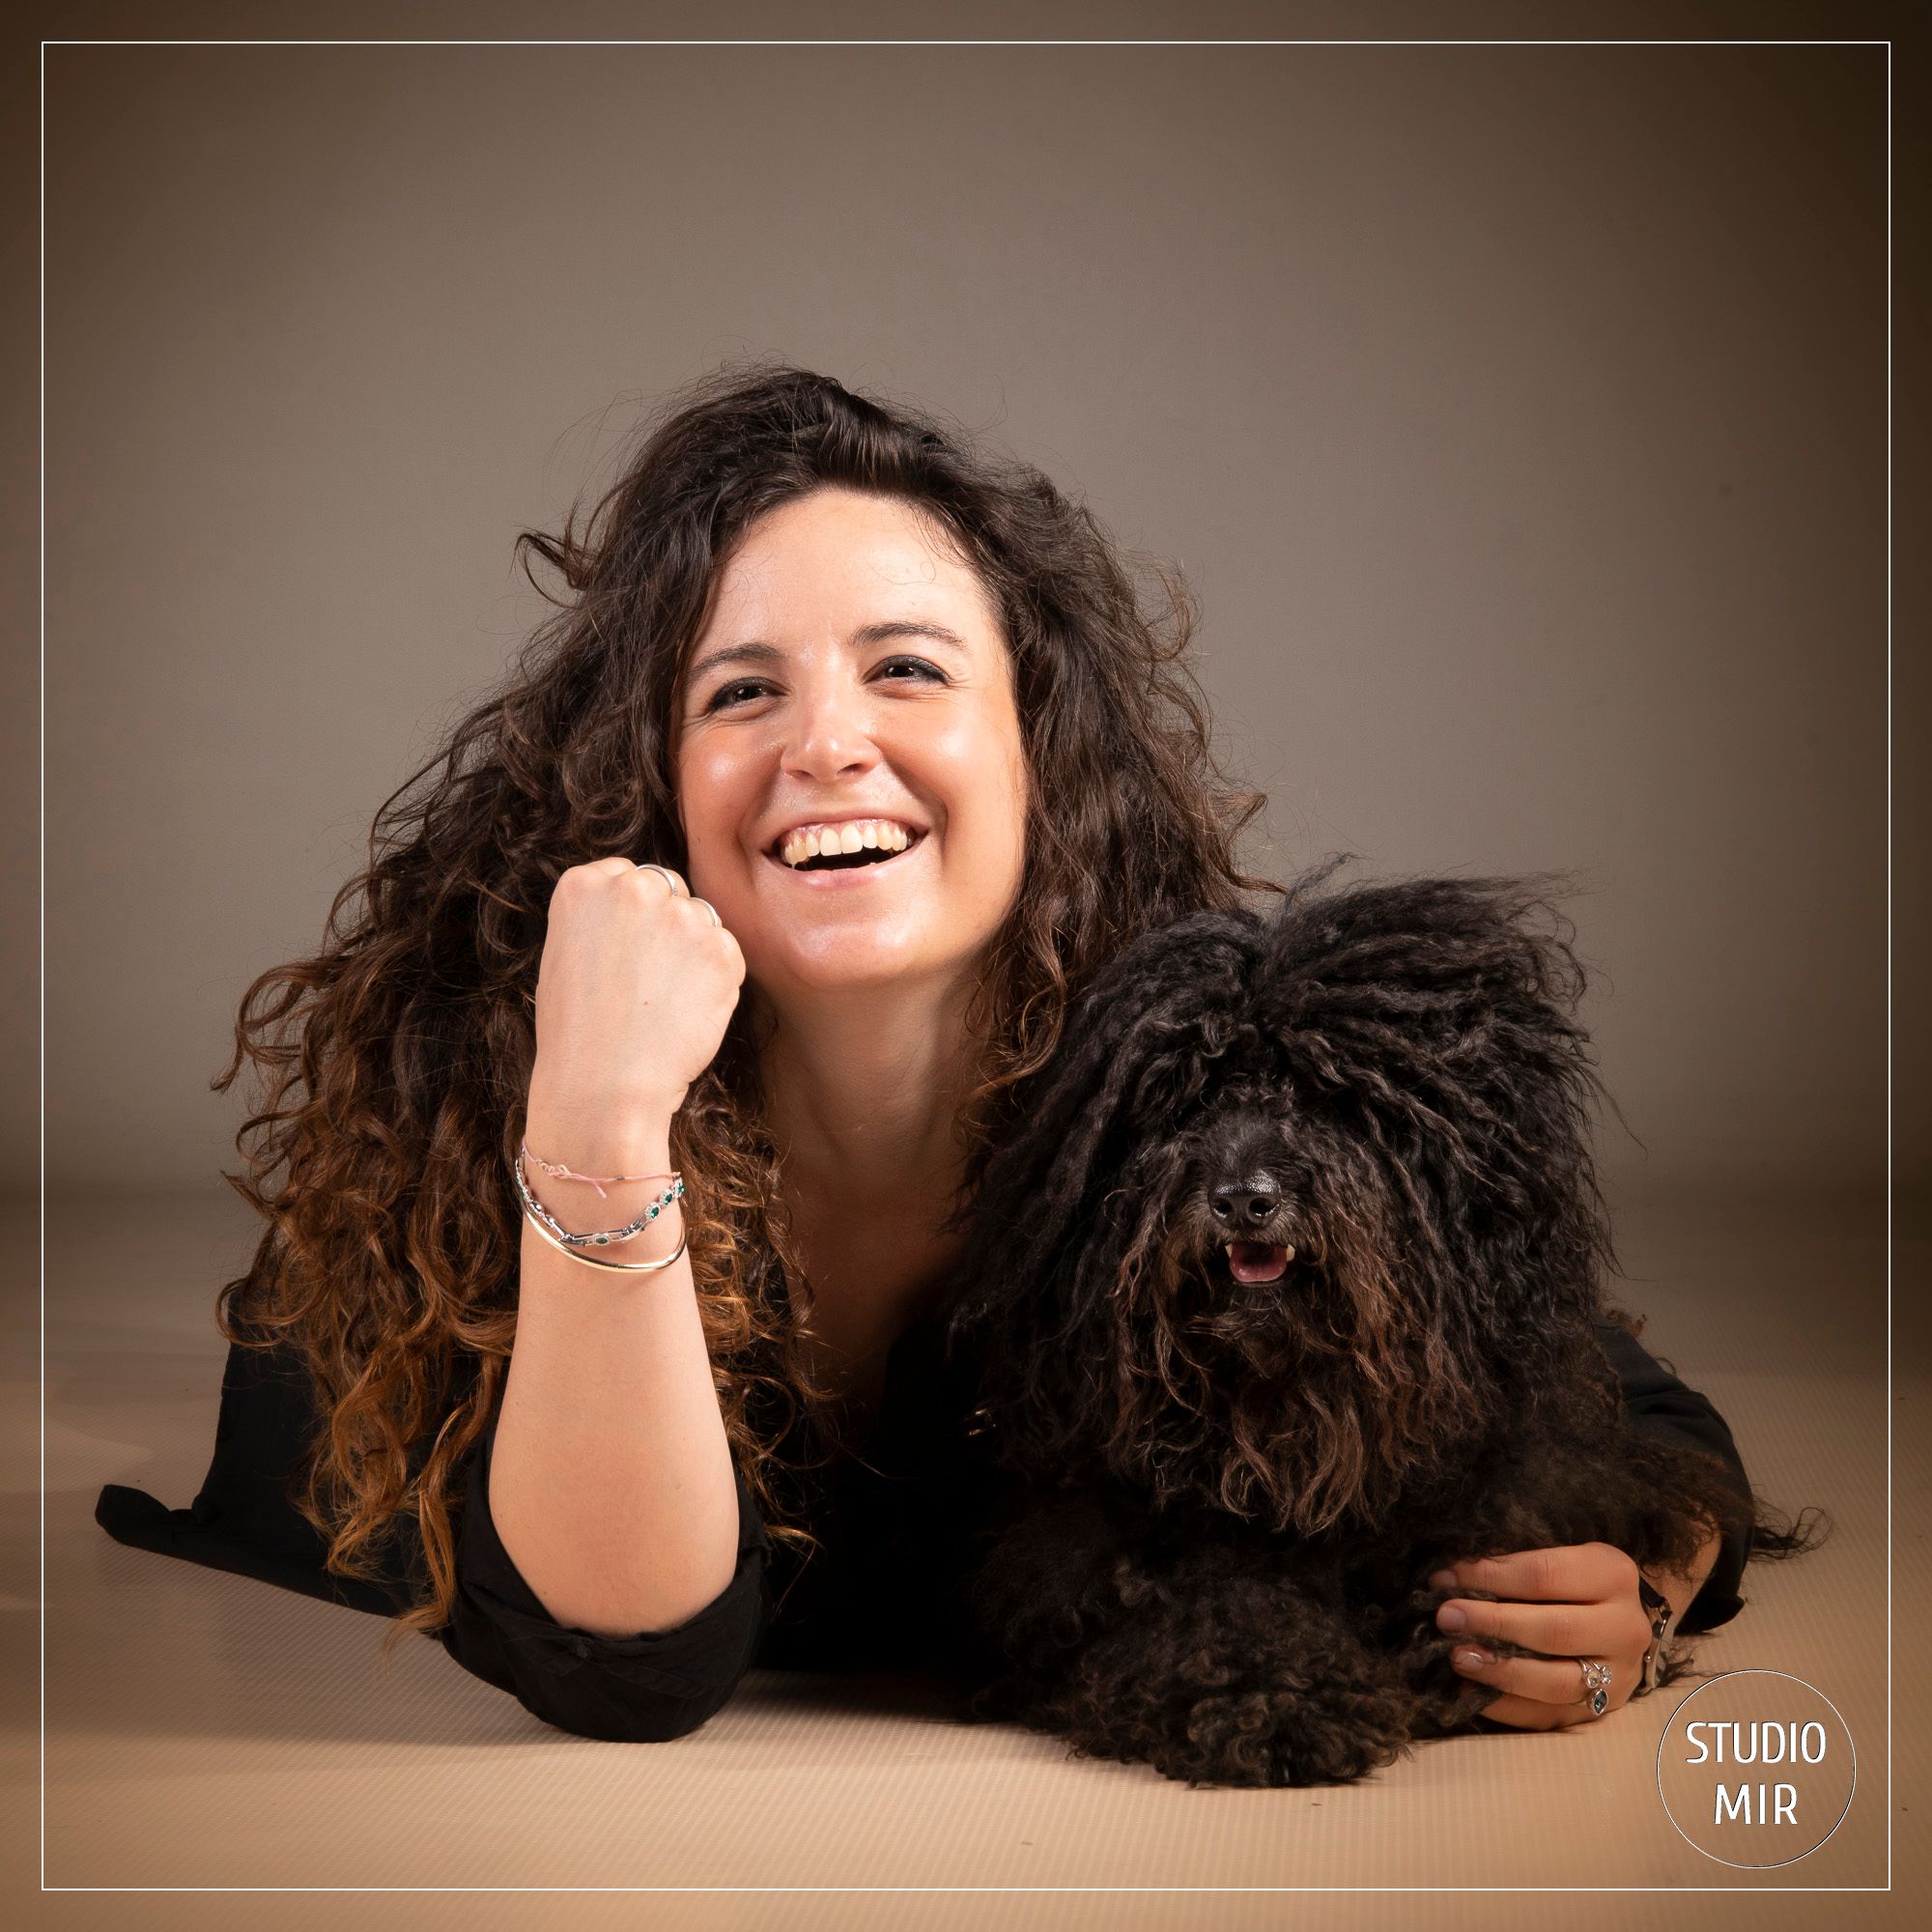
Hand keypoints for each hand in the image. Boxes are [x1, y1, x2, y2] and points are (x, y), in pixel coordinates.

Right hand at [526, 858, 745, 1146]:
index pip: (627, 875)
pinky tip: (685, 1012)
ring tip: (661, 1002)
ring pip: (701, 920)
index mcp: (584, 884)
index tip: (623, 952)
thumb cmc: (578, 1033)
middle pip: (669, 889)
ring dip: (692, 952)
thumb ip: (604, 917)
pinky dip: (716, 980)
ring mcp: (681, 914)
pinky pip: (727, 953)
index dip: (632, 917)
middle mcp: (634, 886)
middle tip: (646, 982)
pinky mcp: (721, 947)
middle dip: (666, 927)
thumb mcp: (567, 954)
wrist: (603, 1086)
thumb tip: (644, 908)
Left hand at [1428, 1542, 1657, 1731]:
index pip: (1544, 1575)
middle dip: (1493, 1624)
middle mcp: (1625, 1628)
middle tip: (1447, 1618)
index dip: (1490, 1576)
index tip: (1445, 1578)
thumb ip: (1515, 1564)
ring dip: (1500, 1671)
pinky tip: (1472, 1692)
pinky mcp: (1604, 1711)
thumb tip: (1452, 1576)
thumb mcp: (1558, 1555)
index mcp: (1613, 1574)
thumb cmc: (1574, 1579)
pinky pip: (1551, 1717)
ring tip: (1457, 1657)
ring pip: (1556, 1682)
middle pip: (1555, 1630)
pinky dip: (1507, 1707)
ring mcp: (1619, 1676)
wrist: (1620, 1619)